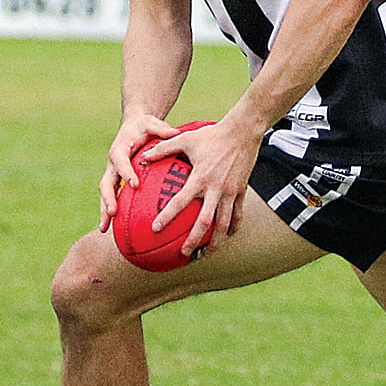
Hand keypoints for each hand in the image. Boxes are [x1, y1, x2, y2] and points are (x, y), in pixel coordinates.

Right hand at [98, 113, 178, 230]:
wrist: (133, 127)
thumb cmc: (145, 126)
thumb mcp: (153, 123)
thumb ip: (162, 129)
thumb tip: (176, 133)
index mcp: (120, 149)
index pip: (121, 162)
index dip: (127, 173)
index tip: (135, 185)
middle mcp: (112, 164)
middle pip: (106, 183)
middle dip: (108, 198)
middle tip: (113, 212)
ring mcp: (112, 174)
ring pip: (105, 194)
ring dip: (104, 211)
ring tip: (105, 230)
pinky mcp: (116, 182)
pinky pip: (112, 198)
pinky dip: (111, 213)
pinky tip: (114, 230)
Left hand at [143, 117, 260, 255]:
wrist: (243, 131)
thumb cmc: (212, 135)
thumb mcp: (185, 138)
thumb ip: (163, 148)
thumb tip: (143, 156)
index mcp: (200, 178)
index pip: (180, 202)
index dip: (167, 216)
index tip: (155, 229)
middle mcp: (215, 188)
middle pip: (205, 222)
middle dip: (194, 240)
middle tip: (184, 253)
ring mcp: (231, 192)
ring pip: (224, 223)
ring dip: (216, 241)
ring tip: (207, 253)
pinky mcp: (242, 191)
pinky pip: (238, 214)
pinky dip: (233, 227)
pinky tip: (228, 235)